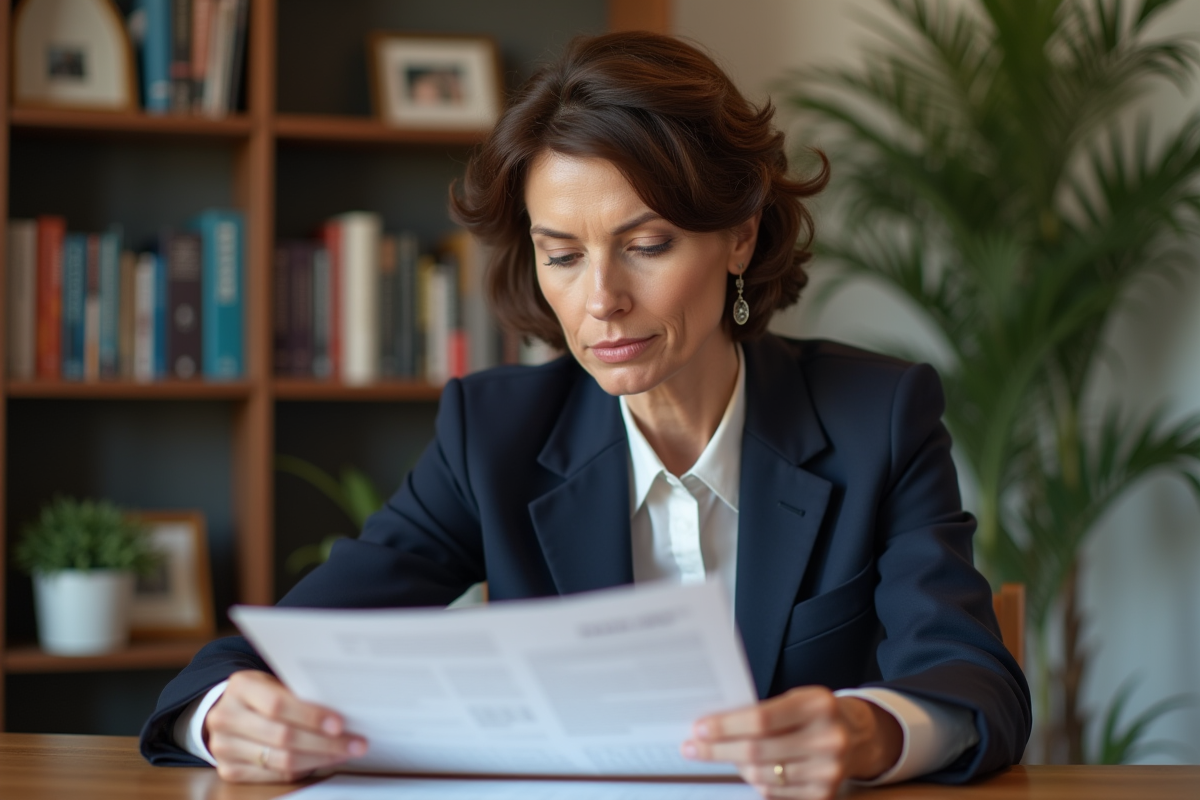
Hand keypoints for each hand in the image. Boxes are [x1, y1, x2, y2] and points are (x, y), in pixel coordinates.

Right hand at [203, 670, 367, 782]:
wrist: (228, 709)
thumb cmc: (262, 693)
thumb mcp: (274, 681)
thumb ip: (299, 692)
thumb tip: (342, 708)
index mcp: (240, 687)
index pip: (277, 705)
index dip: (310, 716)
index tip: (340, 723)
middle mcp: (226, 717)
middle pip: (282, 736)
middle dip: (325, 742)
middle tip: (356, 743)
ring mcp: (224, 747)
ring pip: (281, 761)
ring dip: (320, 758)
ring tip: (346, 753)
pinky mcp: (229, 770)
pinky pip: (275, 775)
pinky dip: (304, 769)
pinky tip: (324, 761)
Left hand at [681, 686, 902, 798]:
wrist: (859, 736)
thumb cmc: (815, 714)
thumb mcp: (796, 699)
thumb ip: (763, 712)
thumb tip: (714, 727)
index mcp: (818, 706)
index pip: (761, 720)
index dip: (726, 727)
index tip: (699, 728)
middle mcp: (827, 739)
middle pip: (757, 752)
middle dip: (717, 751)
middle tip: (691, 748)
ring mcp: (829, 771)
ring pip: (762, 776)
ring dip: (735, 767)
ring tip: (721, 756)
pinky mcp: (825, 794)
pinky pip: (774, 792)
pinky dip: (756, 781)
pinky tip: (748, 770)